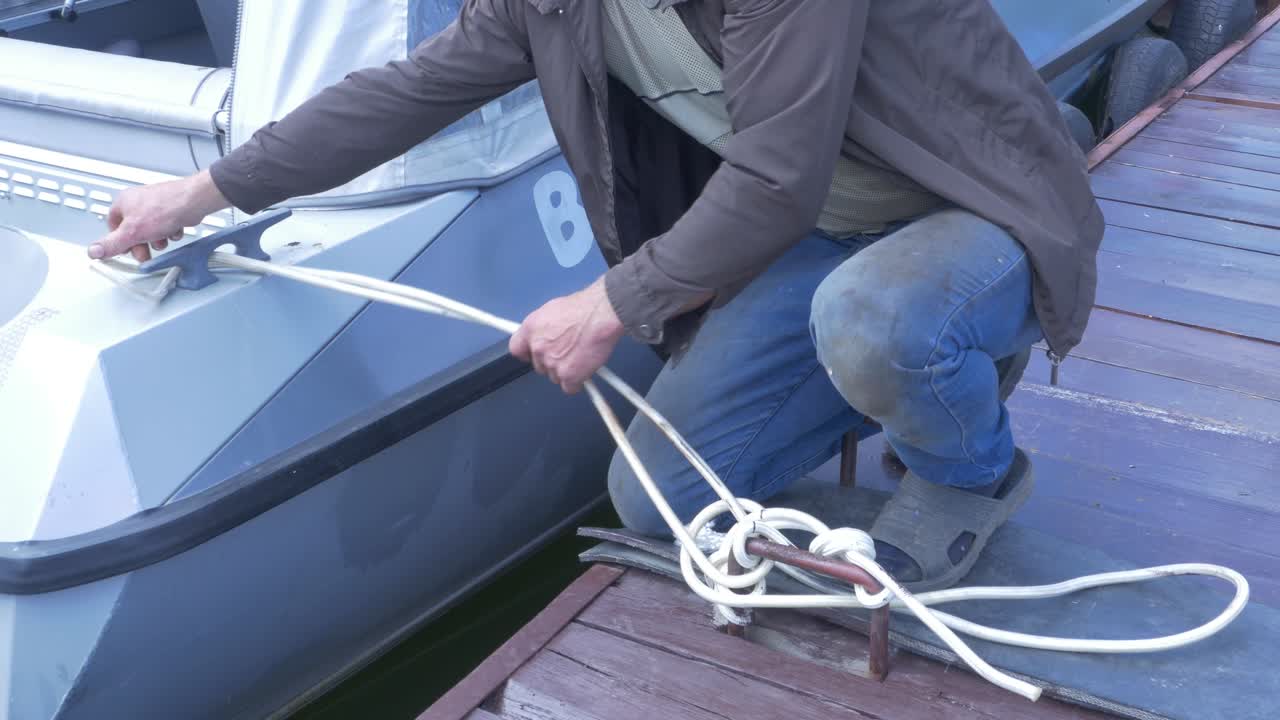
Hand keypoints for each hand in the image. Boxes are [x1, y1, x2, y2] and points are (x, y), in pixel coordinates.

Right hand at [88, 170, 230, 261]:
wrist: (194, 201)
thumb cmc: (165, 208)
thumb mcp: (132, 232)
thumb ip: (112, 243)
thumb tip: (93, 251)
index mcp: (123, 203)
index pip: (112, 226)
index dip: (119, 241)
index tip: (126, 251)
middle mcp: (138, 202)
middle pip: (133, 230)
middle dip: (140, 244)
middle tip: (145, 253)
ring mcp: (155, 205)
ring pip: (151, 230)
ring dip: (157, 239)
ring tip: (162, 239)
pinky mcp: (170, 210)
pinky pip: (166, 226)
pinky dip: (169, 232)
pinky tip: (174, 230)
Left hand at [509, 277, 625, 394]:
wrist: (601, 315)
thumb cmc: (584, 308)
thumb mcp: (554, 310)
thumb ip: (544, 327)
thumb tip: (546, 334)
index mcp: (531, 329)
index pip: (516, 349)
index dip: (526, 354)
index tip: (532, 356)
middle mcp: (538, 347)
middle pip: (539, 366)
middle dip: (552, 362)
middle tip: (568, 352)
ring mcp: (552, 364)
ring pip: (555, 377)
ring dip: (566, 371)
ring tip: (581, 355)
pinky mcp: (568, 376)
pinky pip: (569, 387)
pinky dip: (578, 381)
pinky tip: (586, 367)